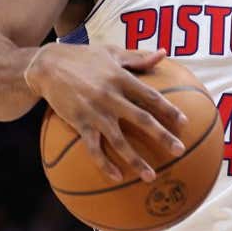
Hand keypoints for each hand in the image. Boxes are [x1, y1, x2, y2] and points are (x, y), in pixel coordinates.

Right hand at [26, 44, 186, 181]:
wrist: (47, 65)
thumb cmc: (84, 57)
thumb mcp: (113, 53)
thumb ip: (139, 58)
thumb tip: (164, 53)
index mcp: (122, 78)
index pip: (150, 96)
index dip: (168, 109)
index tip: (184, 122)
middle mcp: (110, 96)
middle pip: (141, 119)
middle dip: (162, 136)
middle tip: (179, 151)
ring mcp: (94, 112)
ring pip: (119, 140)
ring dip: (135, 159)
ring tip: (151, 176)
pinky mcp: (79, 123)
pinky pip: (93, 148)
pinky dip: (105, 163)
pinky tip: (118, 177)